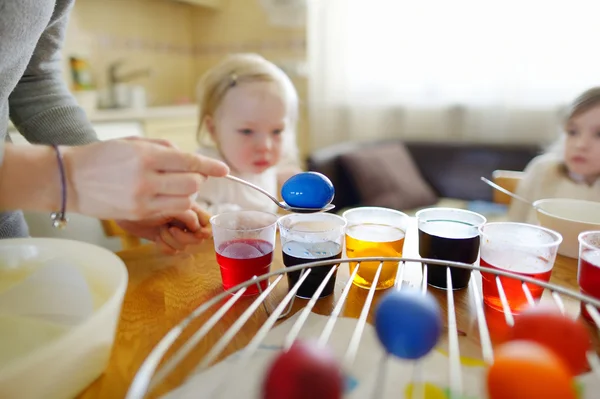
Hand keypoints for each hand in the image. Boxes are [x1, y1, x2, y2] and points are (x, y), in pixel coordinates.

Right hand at [61, 138, 228, 219]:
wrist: (71, 179)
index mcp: (145, 156)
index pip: (189, 162)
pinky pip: (170, 211)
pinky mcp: (139, 215)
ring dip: (188, 193)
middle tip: (190, 174)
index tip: (224, 169)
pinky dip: (175, 203)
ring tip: (176, 186)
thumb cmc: (103, 156)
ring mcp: (142, 200)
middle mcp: (146, 179)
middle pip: (192, 184)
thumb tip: (191, 159)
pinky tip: (166, 195)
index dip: (211, 166)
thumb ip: (165, 148)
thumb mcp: (134, 142)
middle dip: (198, 178)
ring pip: (185, 201)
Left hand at [116, 203, 211, 253]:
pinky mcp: (164, 240)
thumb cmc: (145, 198)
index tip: (196, 231)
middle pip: (199, 239)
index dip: (205, 230)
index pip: (208, 223)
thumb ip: (188, 213)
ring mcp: (176, 231)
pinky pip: (172, 251)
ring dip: (171, 240)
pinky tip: (157, 238)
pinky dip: (164, 246)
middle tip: (171, 228)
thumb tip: (198, 227)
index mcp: (191, 209)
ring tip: (161, 230)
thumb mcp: (170, 204)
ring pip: (185, 246)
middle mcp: (186, 221)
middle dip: (185, 237)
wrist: (124, 206)